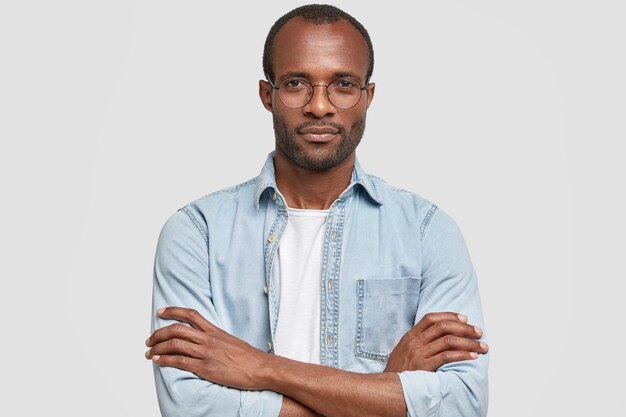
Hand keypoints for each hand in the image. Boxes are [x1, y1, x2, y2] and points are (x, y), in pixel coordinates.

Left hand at [145, 307, 269, 389]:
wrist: (260, 368)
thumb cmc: (248, 357)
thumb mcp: (230, 341)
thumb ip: (215, 338)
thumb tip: (203, 339)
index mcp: (214, 331)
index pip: (190, 314)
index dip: (172, 310)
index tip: (160, 311)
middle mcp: (208, 339)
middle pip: (177, 329)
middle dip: (158, 333)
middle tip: (149, 339)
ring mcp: (206, 353)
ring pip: (175, 344)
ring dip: (158, 347)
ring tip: (149, 352)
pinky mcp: (206, 368)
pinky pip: (180, 361)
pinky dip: (165, 359)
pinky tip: (157, 360)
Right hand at [384, 312, 487, 372]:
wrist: (389, 386)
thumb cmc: (398, 369)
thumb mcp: (404, 349)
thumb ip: (418, 340)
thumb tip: (439, 334)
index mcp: (410, 335)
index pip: (431, 318)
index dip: (450, 315)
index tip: (464, 318)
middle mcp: (415, 342)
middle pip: (443, 327)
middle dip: (464, 328)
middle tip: (478, 332)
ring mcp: (419, 353)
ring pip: (448, 341)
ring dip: (469, 342)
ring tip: (481, 346)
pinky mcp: (424, 367)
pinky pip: (447, 356)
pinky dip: (462, 355)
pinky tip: (473, 356)